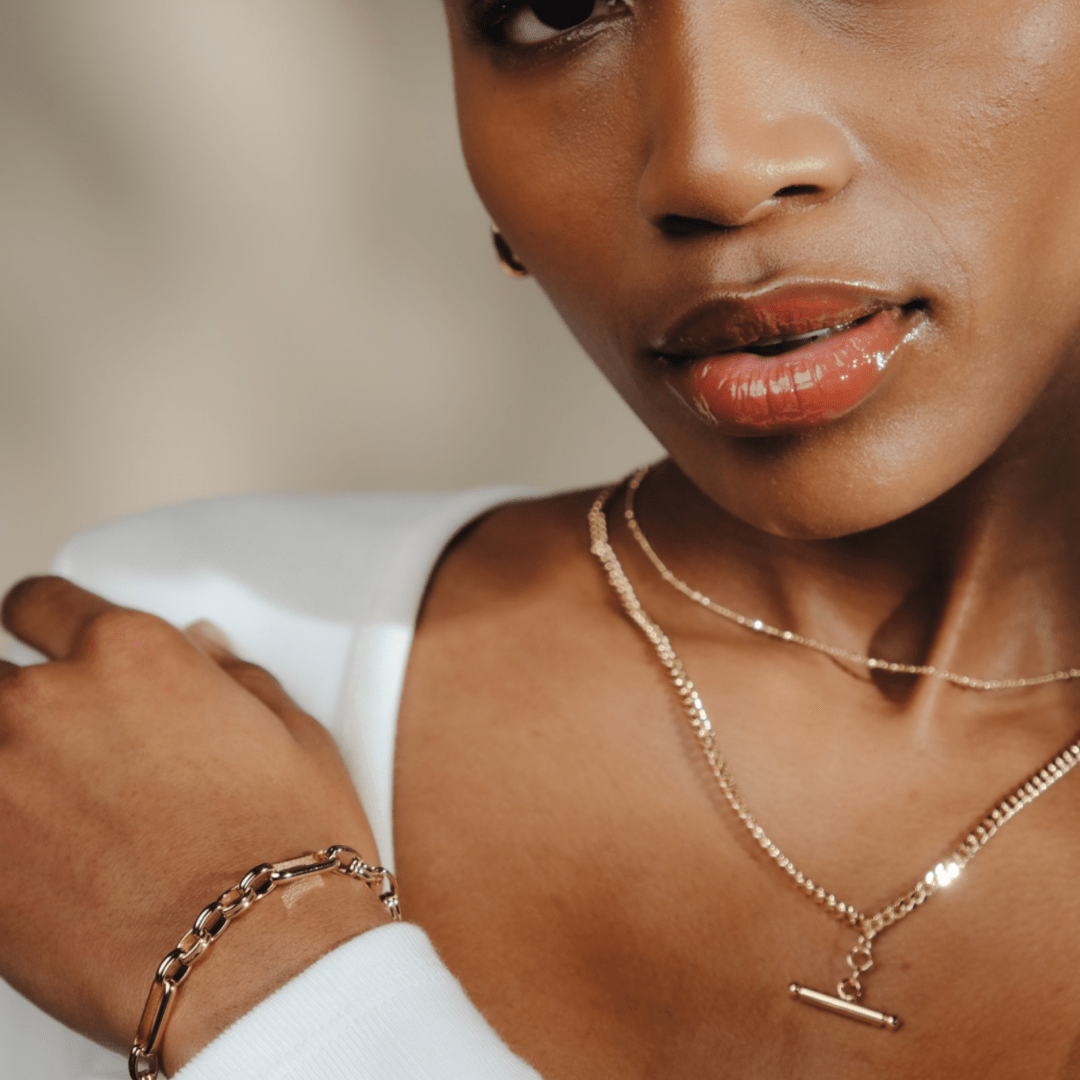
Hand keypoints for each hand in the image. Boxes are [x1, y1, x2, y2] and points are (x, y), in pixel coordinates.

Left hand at [0, 577, 390, 1072]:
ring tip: (49, 805)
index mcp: (132, 651)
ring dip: (7, 762)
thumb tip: (201, 648)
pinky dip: (2, 829)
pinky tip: (39, 853)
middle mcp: (51, 698)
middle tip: (62, 748)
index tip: (53, 649)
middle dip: (23, 704)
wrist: (258, 960)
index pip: (42, 602)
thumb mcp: (290, 732)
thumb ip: (231, 675)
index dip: (49, 625)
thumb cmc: (287, 848)